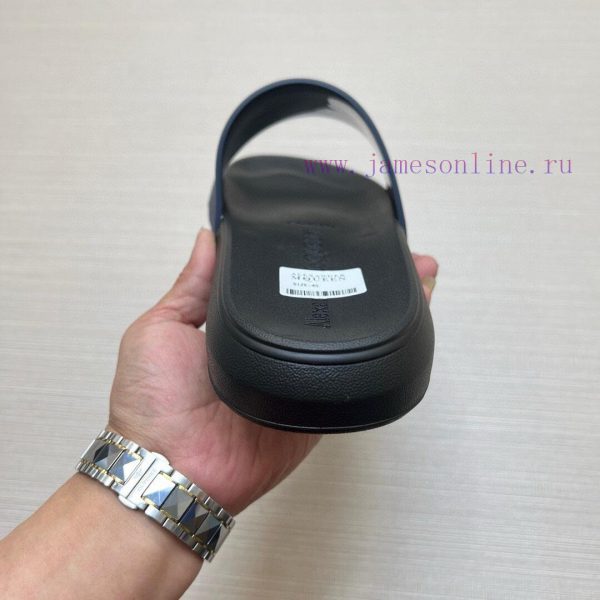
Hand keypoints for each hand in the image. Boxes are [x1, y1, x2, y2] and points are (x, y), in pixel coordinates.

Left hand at [108, 229, 437, 514]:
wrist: (172, 470)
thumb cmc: (152, 404)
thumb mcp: (160, 327)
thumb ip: (192, 285)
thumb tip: (207, 236)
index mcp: (238, 325)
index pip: (282, 280)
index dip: (307, 256)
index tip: (331, 228)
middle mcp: (273, 348)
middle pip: (324, 304)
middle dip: (361, 274)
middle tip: (393, 245)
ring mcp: (298, 376)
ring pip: (350, 336)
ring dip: (385, 306)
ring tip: (418, 272)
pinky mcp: (317, 407)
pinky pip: (354, 379)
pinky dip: (384, 355)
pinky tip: (410, 325)